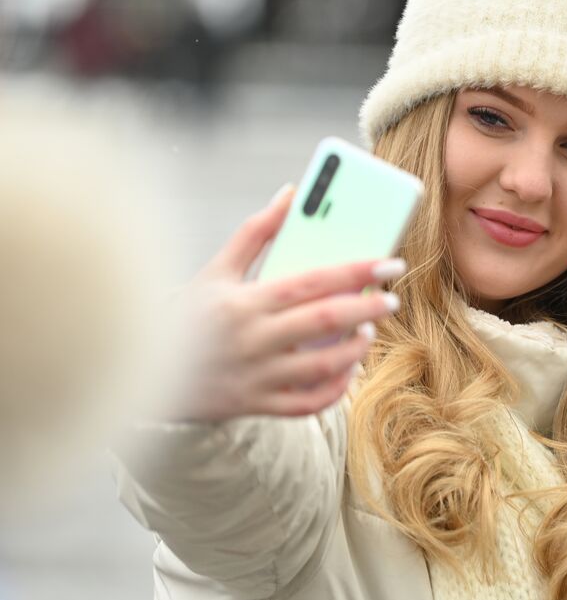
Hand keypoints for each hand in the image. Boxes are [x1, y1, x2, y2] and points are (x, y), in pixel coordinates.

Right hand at [168, 185, 403, 420]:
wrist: (142, 370)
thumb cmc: (187, 314)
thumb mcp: (215, 270)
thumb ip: (256, 231)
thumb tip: (292, 193)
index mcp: (245, 301)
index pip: (313, 281)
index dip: (357, 270)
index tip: (391, 262)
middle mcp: (252, 339)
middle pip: (325, 321)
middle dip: (367, 308)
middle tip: (392, 299)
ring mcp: (255, 377)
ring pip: (322, 367)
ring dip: (355, 349)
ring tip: (369, 332)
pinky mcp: (255, 406)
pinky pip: (307, 404)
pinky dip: (335, 389)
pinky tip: (348, 368)